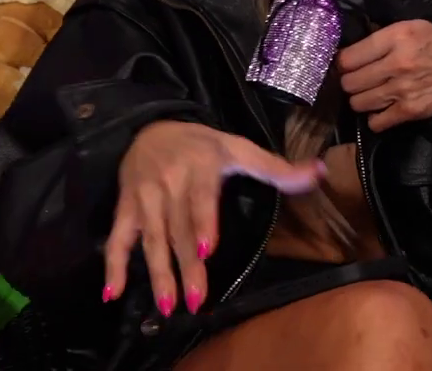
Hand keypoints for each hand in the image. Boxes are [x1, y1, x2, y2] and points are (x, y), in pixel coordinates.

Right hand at [107, 121, 323, 315]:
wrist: (152, 126)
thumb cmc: (203, 144)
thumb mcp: (240, 148)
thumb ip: (276, 167)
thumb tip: (319, 173)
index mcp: (201, 167)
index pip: (201, 198)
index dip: (203, 221)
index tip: (207, 248)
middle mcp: (169, 183)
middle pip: (178, 228)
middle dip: (186, 265)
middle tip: (195, 300)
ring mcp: (144, 198)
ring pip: (151, 239)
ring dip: (158, 272)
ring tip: (168, 304)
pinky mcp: (125, 208)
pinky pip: (117, 238)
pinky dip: (113, 264)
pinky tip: (113, 292)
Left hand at [338, 19, 431, 132]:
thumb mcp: (414, 26)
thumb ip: (384, 33)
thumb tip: (354, 44)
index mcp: (397, 38)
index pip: (350, 57)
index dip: (343, 63)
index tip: (347, 65)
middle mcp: (396, 63)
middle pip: (350, 82)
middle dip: (351, 82)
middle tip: (359, 80)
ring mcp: (401, 89)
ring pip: (358, 103)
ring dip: (361, 100)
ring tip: (370, 95)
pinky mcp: (409, 110)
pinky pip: (376, 122)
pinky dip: (375, 119)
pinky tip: (382, 110)